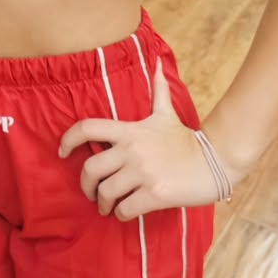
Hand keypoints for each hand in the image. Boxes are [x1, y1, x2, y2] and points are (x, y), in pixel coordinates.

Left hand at [58, 59, 216, 219]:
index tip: (62, 152)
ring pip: (106, 192)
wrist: (215, 161)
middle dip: (86, 185)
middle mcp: (132, 150)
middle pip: (91, 168)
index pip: (88, 128)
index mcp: (130, 130)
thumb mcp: (167, 114)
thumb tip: (159, 63)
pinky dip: (121, 214)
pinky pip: (125, 209)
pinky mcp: (155, 194)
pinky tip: (125, 212)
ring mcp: (143, 172)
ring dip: (104, 203)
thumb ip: (158, 90)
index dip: (68, 139)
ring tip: (109, 206)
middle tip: (91, 193)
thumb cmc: (186, 139)